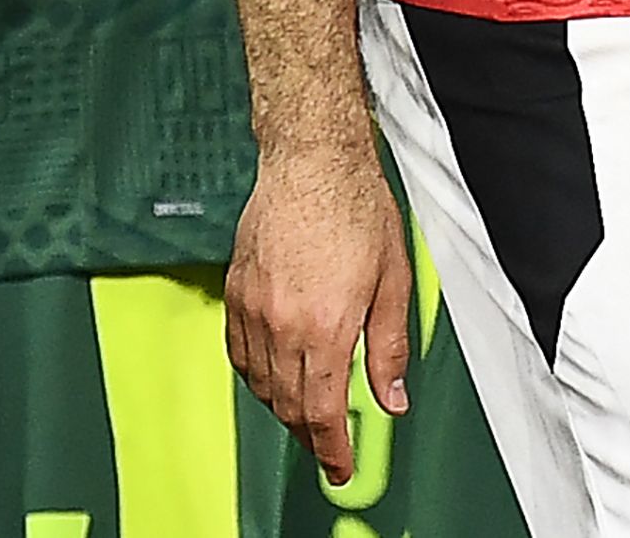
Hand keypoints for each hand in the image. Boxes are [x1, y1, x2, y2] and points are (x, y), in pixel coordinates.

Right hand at [224, 140, 409, 485]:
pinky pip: (240, 354)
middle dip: (310, 435)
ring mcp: (253, 310)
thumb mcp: (394, 280)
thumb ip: (388, 347)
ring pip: (261, 384)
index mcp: (326, 326)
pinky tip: (274, 375)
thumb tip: (392, 396)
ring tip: (307, 414)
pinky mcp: (236, 293)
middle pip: (290, 405)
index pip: (324, 411)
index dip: (332, 449)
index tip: (340, 467)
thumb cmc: (356, 207)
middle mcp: (282, 325)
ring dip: (284, 407)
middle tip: (328, 447)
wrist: (312, 162)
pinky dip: (257, 376)